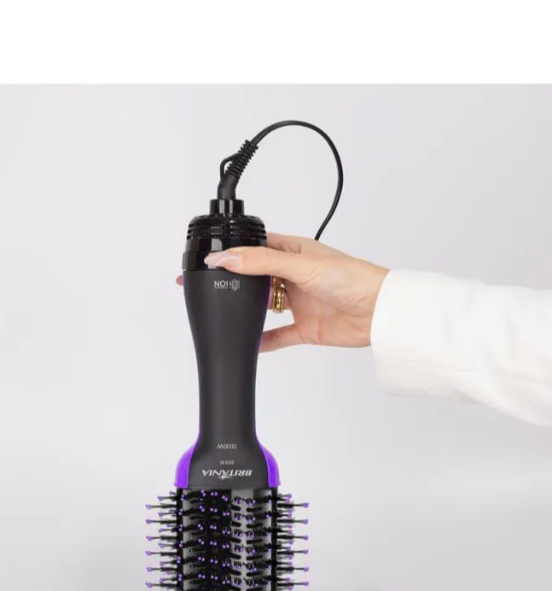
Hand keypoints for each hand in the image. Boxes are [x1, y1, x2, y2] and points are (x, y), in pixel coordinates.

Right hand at [175, 233, 388, 351]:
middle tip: (210, 287)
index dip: (233, 252)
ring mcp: (299, 302)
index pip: (256, 247)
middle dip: (235, 282)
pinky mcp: (305, 328)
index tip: (209, 259)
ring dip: (248, 311)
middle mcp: (294, 276)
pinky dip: (262, 341)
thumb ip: (260, 263)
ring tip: (225, 312)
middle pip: (256, 278)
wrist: (380, 312)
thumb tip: (226, 258)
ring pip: (264, 307)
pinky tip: (248, 343)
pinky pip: (277, 336)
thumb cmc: (353, 278)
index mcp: (294, 253)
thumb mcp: (300, 266)